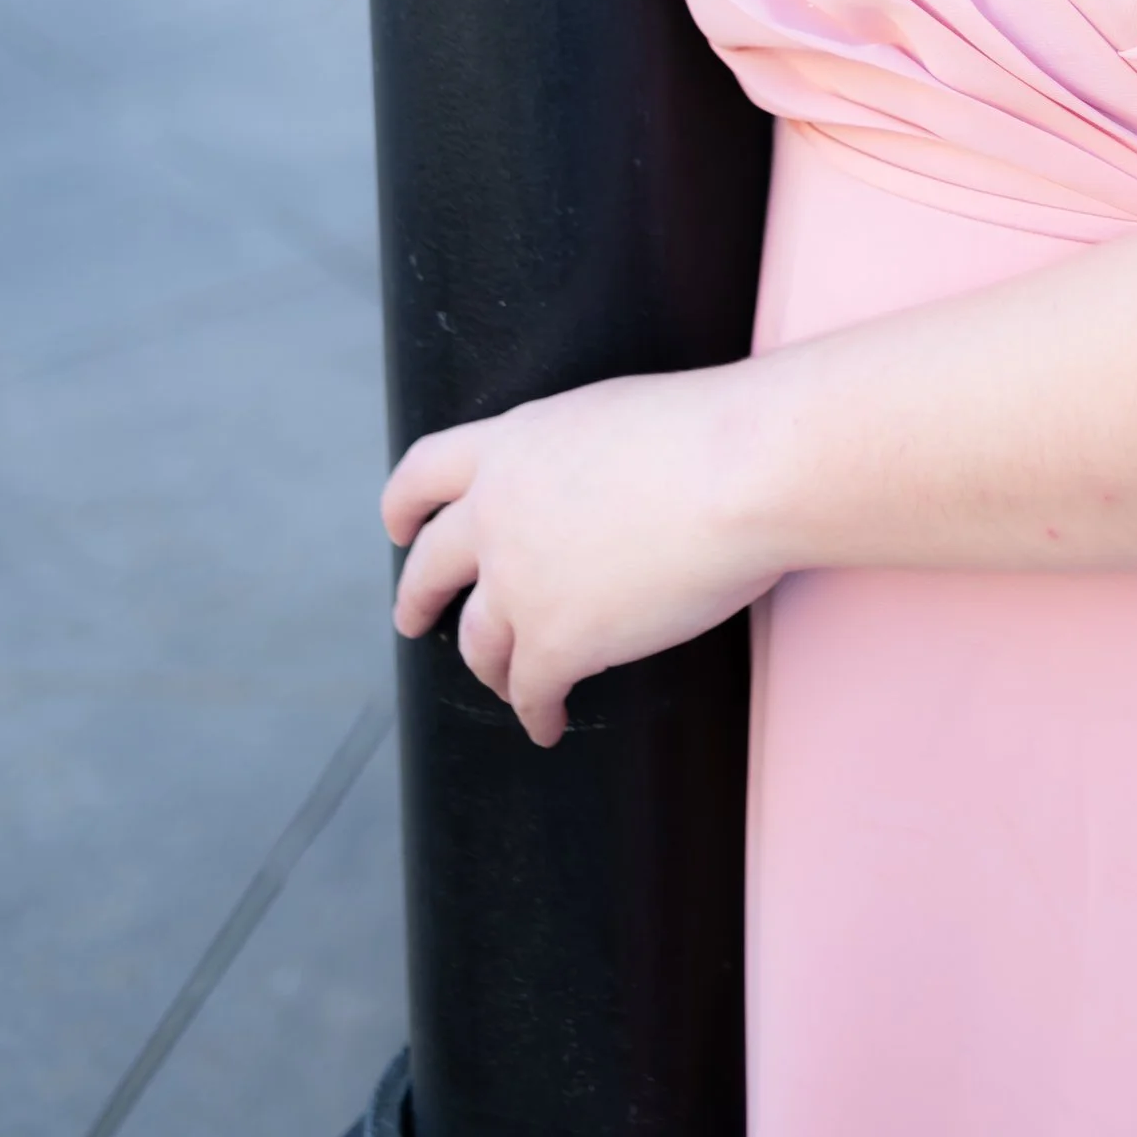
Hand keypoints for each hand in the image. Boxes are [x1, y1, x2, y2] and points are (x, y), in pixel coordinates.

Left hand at [383, 369, 784, 748]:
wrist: (739, 472)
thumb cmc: (709, 432)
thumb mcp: (612, 415)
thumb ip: (577, 454)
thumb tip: (597, 489)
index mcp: (512, 445)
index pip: (426, 473)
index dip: (404, 505)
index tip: (398, 528)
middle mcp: (497, 513)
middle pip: (431, 567)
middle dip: (417, 599)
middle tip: (414, 618)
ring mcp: (520, 583)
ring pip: (478, 641)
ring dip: (486, 667)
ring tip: (501, 681)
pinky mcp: (557, 642)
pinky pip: (531, 692)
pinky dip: (536, 713)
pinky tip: (546, 722)